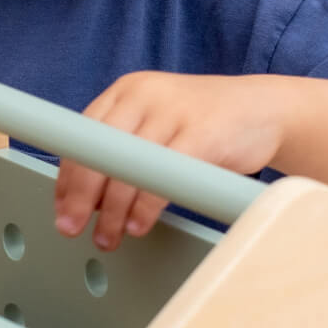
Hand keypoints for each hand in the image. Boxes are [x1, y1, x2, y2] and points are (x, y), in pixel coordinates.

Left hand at [52, 72, 289, 251]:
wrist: (266, 108)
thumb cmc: (206, 124)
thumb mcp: (158, 123)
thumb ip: (125, 147)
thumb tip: (87, 197)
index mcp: (127, 91)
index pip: (82, 134)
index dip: (67, 175)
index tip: (61, 207)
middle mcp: (144, 95)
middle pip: (98, 151)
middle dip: (79, 196)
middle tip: (71, 227)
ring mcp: (173, 112)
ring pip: (127, 168)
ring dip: (112, 211)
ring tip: (109, 236)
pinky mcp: (200, 134)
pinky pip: (161, 177)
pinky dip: (145, 207)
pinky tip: (139, 224)